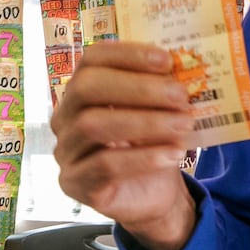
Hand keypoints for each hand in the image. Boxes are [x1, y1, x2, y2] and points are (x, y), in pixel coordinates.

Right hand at [52, 40, 198, 249]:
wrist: (153, 195)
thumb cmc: (152, 146)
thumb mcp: (159, 113)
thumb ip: (162, 90)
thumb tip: (184, 66)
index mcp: (82, 91)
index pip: (92, 59)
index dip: (127, 54)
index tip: (167, 59)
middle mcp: (65, 117)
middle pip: (86, 88)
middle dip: (137, 88)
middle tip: (180, 94)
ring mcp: (66, 152)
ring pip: (93, 126)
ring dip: (145, 123)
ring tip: (183, 124)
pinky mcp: (75, 184)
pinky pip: (104, 166)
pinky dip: (143, 157)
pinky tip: (173, 154)